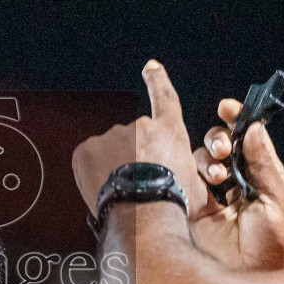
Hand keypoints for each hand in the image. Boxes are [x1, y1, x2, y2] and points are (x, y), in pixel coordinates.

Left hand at [71, 60, 208, 218]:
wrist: (144, 216)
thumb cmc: (172, 206)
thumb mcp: (195, 187)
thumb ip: (186, 172)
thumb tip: (182, 177)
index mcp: (169, 132)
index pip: (164, 97)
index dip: (157, 80)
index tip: (150, 67)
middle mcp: (140, 126)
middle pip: (132, 139)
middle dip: (131, 159)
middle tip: (136, 187)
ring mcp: (112, 135)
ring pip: (109, 152)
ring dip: (112, 167)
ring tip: (123, 194)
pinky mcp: (87, 149)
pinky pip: (88, 160)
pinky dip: (93, 173)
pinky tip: (105, 190)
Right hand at [189, 99, 283, 271]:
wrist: (253, 281)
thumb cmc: (275, 247)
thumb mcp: (278, 201)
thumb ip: (264, 164)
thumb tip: (254, 128)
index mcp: (262, 178)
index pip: (249, 140)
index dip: (238, 120)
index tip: (227, 108)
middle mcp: (237, 184)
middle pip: (221, 146)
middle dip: (219, 139)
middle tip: (224, 150)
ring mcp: (213, 198)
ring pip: (201, 161)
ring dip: (207, 160)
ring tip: (217, 177)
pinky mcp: (193, 212)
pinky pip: (185, 184)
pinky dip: (187, 175)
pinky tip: (201, 182)